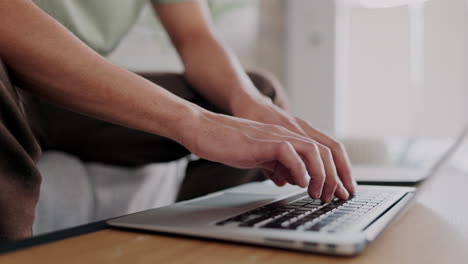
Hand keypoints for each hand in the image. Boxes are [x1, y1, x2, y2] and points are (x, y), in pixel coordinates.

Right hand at [232, 97, 355, 201]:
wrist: (205, 130)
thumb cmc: (228, 144)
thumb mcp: (259, 157)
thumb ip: (276, 165)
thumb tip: (288, 179)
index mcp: (288, 138)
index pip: (323, 151)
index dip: (337, 171)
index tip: (340, 191)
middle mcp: (287, 134)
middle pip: (326, 150)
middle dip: (336, 177)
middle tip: (332, 197)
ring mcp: (276, 136)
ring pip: (314, 151)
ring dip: (322, 175)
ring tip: (317, 193)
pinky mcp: (264, 141)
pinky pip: (291, 153)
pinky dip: (300, 170)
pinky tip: (298, 183)